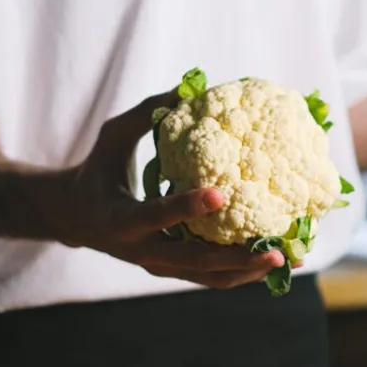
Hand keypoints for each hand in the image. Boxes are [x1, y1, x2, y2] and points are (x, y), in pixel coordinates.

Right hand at [53, 91, 286, 289]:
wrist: (76, 219)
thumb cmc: (97, 170)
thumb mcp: (112, 137)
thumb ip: (147, 116)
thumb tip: (189, 88)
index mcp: (120, 219)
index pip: (154, 215)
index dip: (186, 207)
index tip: (221, 193)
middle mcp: (142, 251)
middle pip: (194, 262)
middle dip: (237, 259)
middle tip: (277, 251)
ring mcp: (159, 266)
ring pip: (209, 277)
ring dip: (249, 272)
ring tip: (289, 259)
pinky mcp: (173, 270)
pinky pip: (211, 277)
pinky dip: (243, 272)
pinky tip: (276, 259)